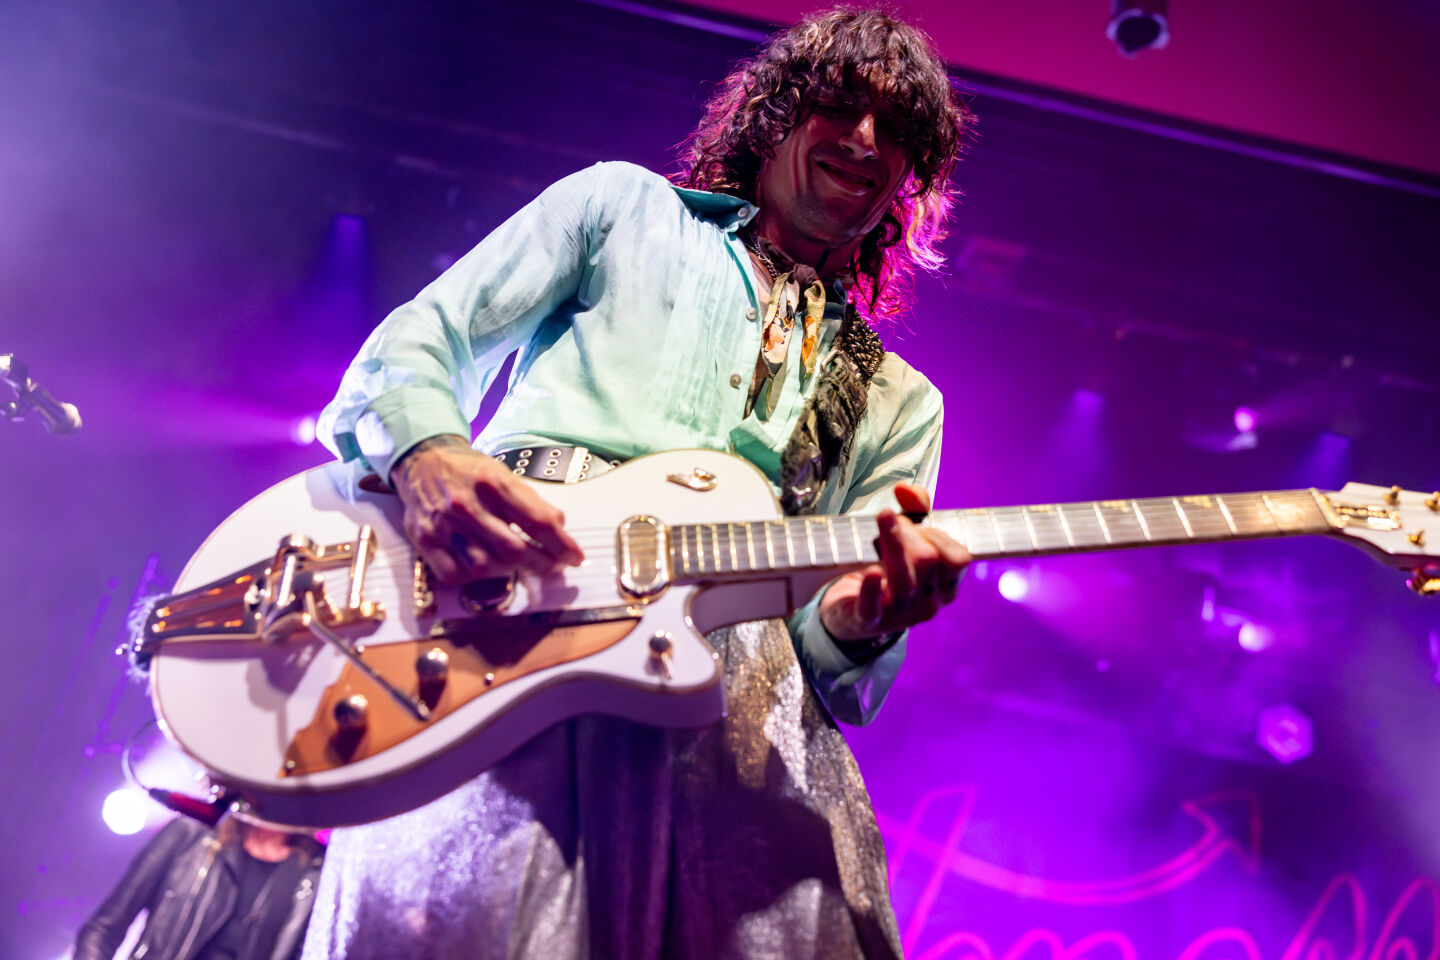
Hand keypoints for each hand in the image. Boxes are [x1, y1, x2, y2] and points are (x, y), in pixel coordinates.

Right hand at [390, 435, 583, 584]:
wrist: (422, 461)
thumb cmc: (469, 471)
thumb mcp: (504, 474)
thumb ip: (531, 502)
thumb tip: (559, 530)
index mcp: (491, 482)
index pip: (537, 522)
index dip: (562, 545)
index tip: (575, 557)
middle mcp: (466, 505)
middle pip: (514, 550)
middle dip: (542, 564)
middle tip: (554, 567)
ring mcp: (443, 526)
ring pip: (486, 567)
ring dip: (510, 571)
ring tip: (520, 563)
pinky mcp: (425, 542)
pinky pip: (456, 575)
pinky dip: (477, 577)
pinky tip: (488, 565)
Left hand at [818, 482, 969, 648]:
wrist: (853, 609)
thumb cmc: (889, 568)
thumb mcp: (907, 537)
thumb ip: (914, 509)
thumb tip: (904, 488)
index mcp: (946, 584)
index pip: (958, 559)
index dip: (937, 534)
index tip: (915, 522)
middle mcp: (929, 602)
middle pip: (928, 561)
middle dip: (909, 532)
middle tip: (887, 518)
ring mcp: (901, 615)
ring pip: (904, 582)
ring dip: (892, 544)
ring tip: (881, 519)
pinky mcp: (869, 621)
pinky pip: (873, 608)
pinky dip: (872, 589)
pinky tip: (871, 571)